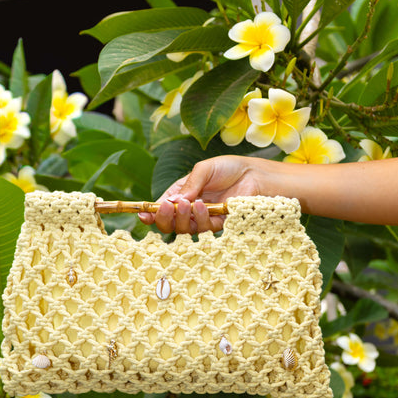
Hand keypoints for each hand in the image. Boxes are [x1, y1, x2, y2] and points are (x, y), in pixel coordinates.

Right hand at [139, 155, 265, 232]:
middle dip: (164, 218)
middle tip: (166, 207)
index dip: (150, 213)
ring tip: (187, 204)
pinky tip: (202, 205)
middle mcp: (190, 209)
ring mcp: (203, 219)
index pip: (162, 207)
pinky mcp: (219, 226)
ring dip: (182, 218)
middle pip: (169, 223)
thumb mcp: (204, 169)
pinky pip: (204, 229)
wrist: (254, 175)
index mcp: (181, 194)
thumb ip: (189, 185)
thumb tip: (172, 201)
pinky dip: (200, 219)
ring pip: (184, 229)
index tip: (143, 214)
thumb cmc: (229, 168)